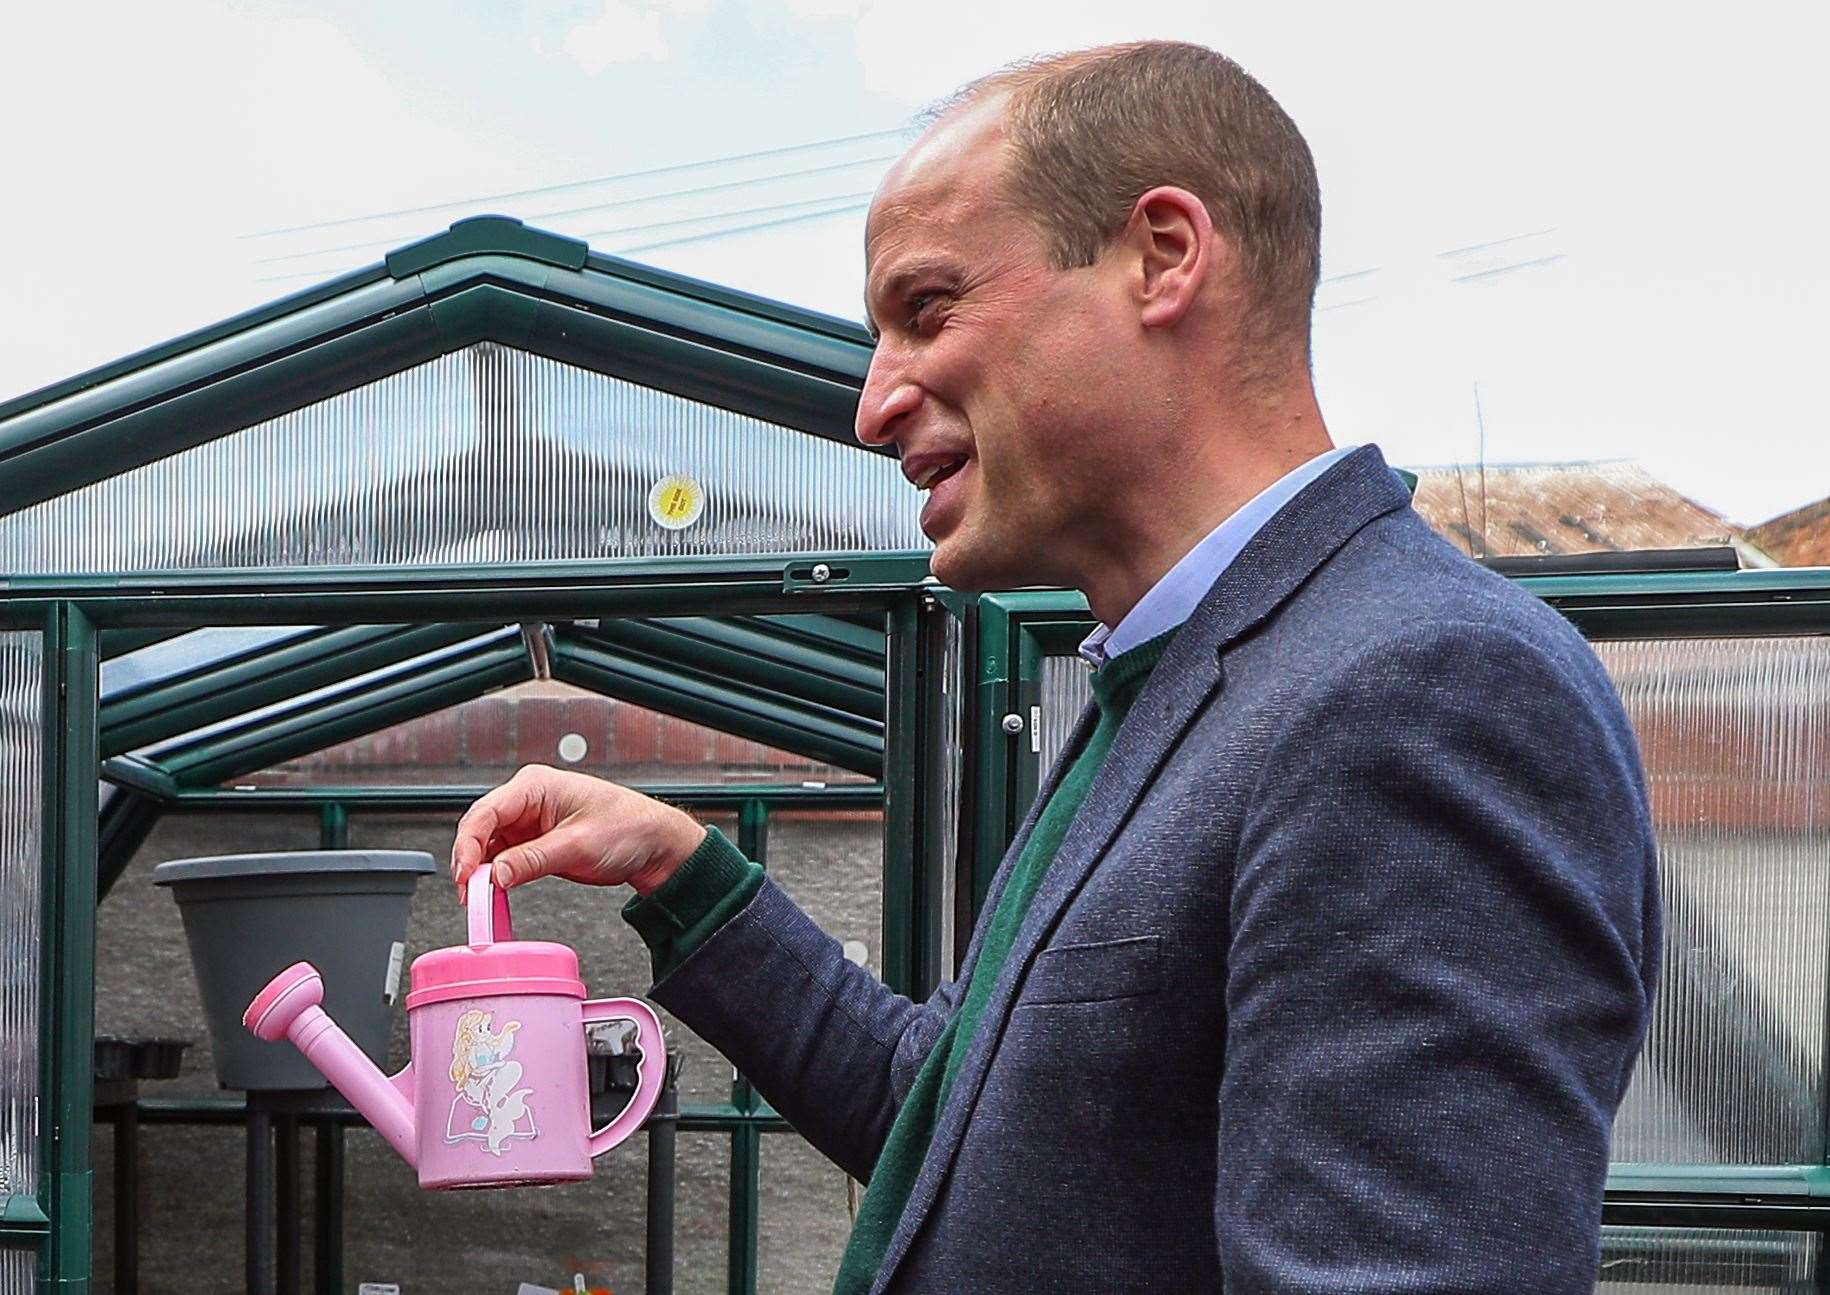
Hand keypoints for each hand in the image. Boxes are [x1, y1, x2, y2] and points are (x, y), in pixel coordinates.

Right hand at [449, 764, 706, 899]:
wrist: (653, 844)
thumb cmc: (627, 828)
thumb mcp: (578, 846)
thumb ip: (532, 860)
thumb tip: (494, 875)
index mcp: (536, 786)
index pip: (486, 812)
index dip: (468, 845)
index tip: (464, 875)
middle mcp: (528, 799)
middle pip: (480, 828)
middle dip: (470, 861)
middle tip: (469, 894)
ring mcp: (529, 820)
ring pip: (487, 845)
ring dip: (480, 871)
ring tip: (479, 898)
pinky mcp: (534, 841)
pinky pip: (503, 856)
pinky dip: (496, 875)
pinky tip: (494, 892)